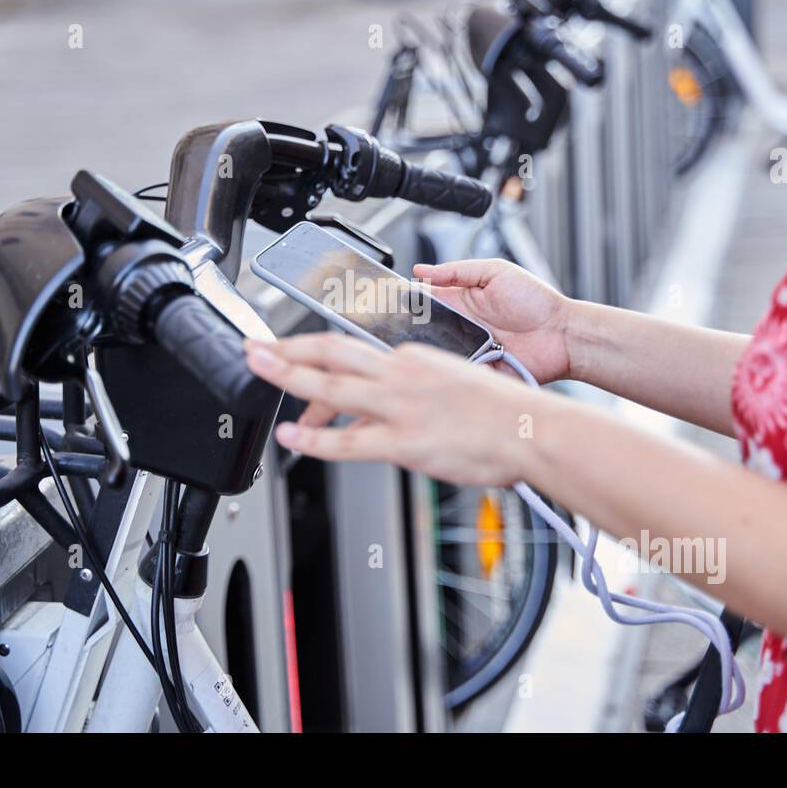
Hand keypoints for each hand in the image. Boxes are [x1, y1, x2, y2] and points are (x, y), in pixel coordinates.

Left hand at [244, 334, 541, 486]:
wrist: (532, 429)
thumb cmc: (504, 413)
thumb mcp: (452, 386)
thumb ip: (411, 396)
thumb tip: (381, 414)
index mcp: (412, 359)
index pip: (352, 350)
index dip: (314, 353)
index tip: (291, 353)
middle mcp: (401, 374)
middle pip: (331, 352)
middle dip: (287, 348)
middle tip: (254, 346)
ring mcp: (401, 406)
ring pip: (332, 386)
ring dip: (288, 377)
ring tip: (257, 371)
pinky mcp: (406, 440)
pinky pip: (349, 442)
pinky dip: (315, 439)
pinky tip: (291, 437)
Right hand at [413, 259, 570, 384]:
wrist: (563, 334)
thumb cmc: (535, 300)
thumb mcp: (495, 272)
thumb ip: (457, 271)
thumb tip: (422, 271)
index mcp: (461, 301)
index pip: (425, 301)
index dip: (410, 302)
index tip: (395, 301)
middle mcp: (461, 326)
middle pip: (426, 330)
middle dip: (416, 330)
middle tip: (408, 327)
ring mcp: (469, 349)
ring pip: (438, 353)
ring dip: (434, 350)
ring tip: (432, 344)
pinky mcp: (479, 371)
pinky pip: (457, 372)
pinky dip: (452, 369)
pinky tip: (452, 362)